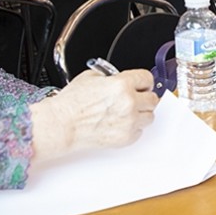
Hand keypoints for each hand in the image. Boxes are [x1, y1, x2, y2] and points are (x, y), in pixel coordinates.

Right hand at [31, 70, 158, 159]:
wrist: (62, 125)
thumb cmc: (72, 104)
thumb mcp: (91, 77)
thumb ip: (112, 77)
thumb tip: (121, 79)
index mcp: (121, 85)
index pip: (148, 78)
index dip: (143, 81)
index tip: (142, 85)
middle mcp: (129, 103)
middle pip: (153, 99)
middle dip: (144, 98)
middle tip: (135, 99)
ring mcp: (129, 121)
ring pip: (150, 117)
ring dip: (141, 114)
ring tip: (126, 112)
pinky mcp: (126, 137)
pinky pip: (140, 131)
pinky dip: (133, 128)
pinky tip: (120, 123)